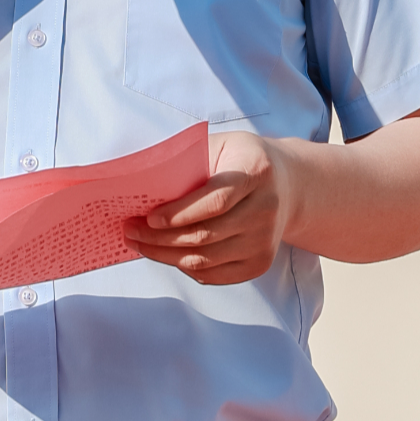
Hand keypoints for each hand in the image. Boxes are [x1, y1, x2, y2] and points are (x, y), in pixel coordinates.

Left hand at [124, 131, 295, 284]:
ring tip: (139, 243)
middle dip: (160, 237)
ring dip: (165, 255)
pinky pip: (214, 275)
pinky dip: (184, 267)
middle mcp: (266, 210)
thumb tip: (142, 182)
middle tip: (130, 230)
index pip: (215, 201)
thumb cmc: (243, 160)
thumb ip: (189, 161)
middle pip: (206, 235)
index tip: (149, 217)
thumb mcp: (221, 145)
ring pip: (206, 260)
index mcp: (256, 173)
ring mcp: (265, 242)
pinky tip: (166, 254)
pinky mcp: (260, 264)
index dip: (180, 213)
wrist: (288, 186)